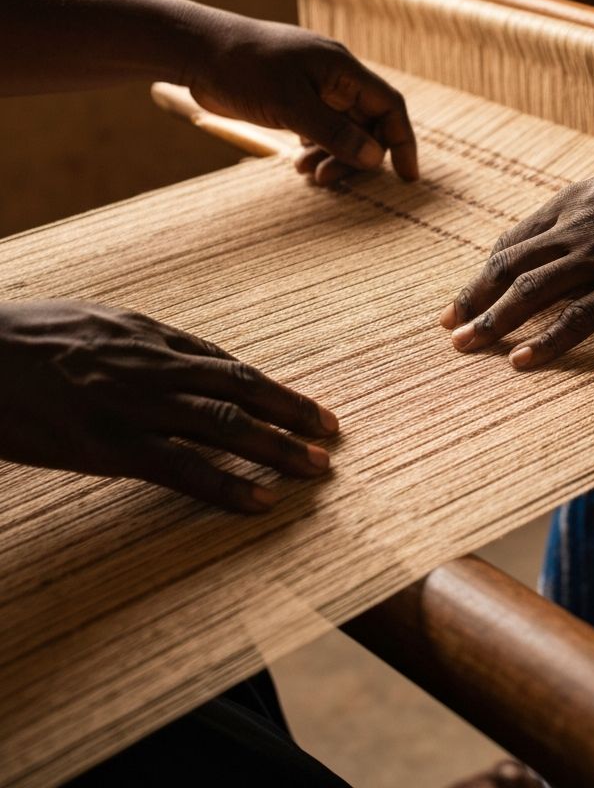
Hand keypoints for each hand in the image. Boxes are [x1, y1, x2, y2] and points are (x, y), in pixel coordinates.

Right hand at [0, 300, 338, 512]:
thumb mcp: (93, 324)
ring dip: (278, 446)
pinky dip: (228, 485)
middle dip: (292, 411)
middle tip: (332, 433)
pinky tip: (262, 501)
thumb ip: (144, 343)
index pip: (229, 364)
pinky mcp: (109, 444)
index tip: (306, 407)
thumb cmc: (23, 341)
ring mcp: (135, 404)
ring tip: (317, 467)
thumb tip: (191, 359)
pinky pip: (183, 467)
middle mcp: (154, 366)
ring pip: (225, 424)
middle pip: (241, 388)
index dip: (273, 388)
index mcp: (149, 337)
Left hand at [187, 10, 417, 181]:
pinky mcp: (295, 99)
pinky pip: (320, 130)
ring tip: (308, 175)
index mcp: (342, 69)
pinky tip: (298, 165)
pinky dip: (316, 150)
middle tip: (330, 181)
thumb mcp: (290, 105)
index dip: (402, 142)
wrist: (196, 49)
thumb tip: (375, 159)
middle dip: (356, 157)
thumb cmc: (242, 68)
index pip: (389, 106)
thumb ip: (334, 133)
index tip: (406, 176)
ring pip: (343, 131)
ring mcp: (315, 88)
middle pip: (367, 124)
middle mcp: (335, 78)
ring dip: (333, 157)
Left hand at [438, 141, 593, 368]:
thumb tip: (584, 226)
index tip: (472, 290)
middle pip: (508, 267)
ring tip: (464, 346)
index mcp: (573, 203)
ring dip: (491, 321)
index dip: (488, 270)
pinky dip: (544, 342)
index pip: (515, 241)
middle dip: (473, 297)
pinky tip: (520, 362)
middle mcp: (574, 230)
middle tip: (447, 324)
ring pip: (529, 294)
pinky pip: (575, 319)